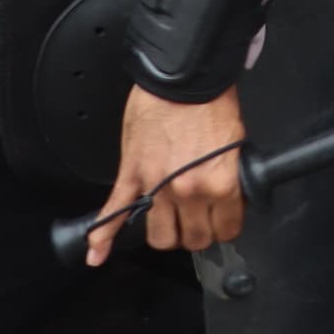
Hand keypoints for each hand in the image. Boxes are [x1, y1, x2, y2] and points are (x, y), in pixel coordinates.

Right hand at [93, 86, 247, 264]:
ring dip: (166, 235)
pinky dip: (102, 236)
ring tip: (171, 227)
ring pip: (159, 236)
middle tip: (200, 224)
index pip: (226, 229)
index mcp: (220, 184)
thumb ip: (230, 177)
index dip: (226, 227)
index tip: (224, 223)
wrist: (184, 80)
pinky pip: (113, 211)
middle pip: (192, 239)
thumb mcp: (236, 145)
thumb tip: (228, 196)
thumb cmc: (212, 105)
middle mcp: (188, 192)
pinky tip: (97, 254)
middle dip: (198, 234)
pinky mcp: (131, 175)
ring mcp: (156, 187)